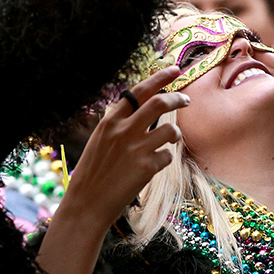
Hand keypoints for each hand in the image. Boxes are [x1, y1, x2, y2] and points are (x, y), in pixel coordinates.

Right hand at [58, 65, 186, 228]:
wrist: (87, 204)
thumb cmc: (93, 174)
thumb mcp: (100, 142)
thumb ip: (119, 126)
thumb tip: (143, 114)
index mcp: (109, 121)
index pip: (138, 91)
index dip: (159, 78)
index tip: (174, 70)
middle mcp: (123, 130)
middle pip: (160, 103)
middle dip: (177, 98)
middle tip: (186, 100)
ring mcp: (136, 148)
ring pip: (170, 131)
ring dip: (175, 135)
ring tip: (170, 141)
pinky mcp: (146, 168)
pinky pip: (167, 157)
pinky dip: (164, 160)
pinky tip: (153, 167)